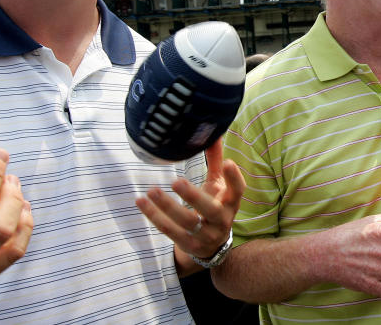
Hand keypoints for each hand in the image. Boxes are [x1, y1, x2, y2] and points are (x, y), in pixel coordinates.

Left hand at [136, 138, 245, 267]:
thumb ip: (215, 162)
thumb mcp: (216, 186)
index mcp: (230, 203)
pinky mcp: (189, 245)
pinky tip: (141, 202)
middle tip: (176, 182)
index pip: (238, 190)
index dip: (234, 178)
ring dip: (167, 207)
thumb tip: (213, 134)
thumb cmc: (213, 206)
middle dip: (193, 196)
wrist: (211, 246)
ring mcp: (206, 235)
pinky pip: (170, 231)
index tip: (228, 162)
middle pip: (210, 210)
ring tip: (152, 191)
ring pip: (187, 222)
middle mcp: (222, 220)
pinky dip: (155, 216)